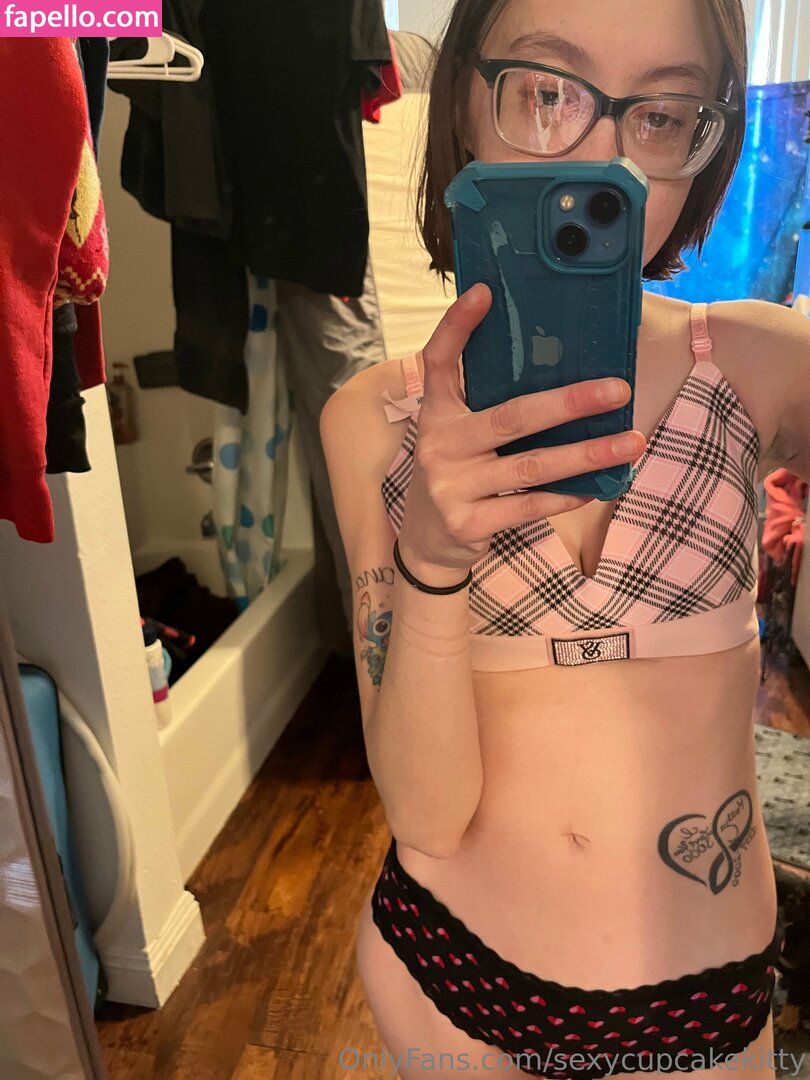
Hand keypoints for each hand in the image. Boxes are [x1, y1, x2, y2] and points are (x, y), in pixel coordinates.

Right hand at [398, 283, 645, 579]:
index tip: (484, 292)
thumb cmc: (456, 473)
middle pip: (510, 417)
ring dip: (586, 455)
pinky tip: (598, 486)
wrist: (427, 542)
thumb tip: (564, 373)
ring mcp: (452, 486)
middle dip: (569, 403)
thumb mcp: (458, 435)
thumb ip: (489, 406)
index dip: (457, 326)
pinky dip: (565, 496)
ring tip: (630, 443)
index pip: (439, 362)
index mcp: (437, 414)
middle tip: (619, 390)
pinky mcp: (468, 523)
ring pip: (530, 466)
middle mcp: (439, 445)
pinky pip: (528, 506)